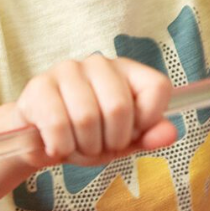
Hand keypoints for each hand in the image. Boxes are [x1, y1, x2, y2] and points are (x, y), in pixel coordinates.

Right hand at [15, 55, 177, 165]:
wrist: (40, 140)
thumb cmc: (87, 136)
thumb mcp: (122, 140)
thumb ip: (148, 136)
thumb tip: (170, 133)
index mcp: (127, 70)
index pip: (158, 87)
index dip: (148, 120)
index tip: (132, 133)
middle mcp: (99, 63)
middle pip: (119, 107)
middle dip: (111, 141)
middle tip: (99, 145)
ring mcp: (67, 70)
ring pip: (86, 118)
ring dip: (84, 147)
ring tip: (77, 145)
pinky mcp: (38, 86)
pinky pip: (57, 125)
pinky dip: (61, 147)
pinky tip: (57, 145)